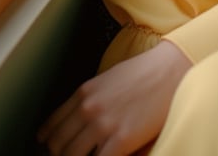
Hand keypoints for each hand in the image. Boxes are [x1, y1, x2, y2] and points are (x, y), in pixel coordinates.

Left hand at [37, 40, 191, 155]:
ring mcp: (104, 125)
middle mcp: (89, 108)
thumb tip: (77, 122)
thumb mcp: (108, 80)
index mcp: (84, 92)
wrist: (170, 69)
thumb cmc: (143, 74)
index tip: (48, 149)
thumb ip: (90, 99)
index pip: (52, 126)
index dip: (47, 143)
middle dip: (60, 155)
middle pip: (58, 146)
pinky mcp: (121, 140)